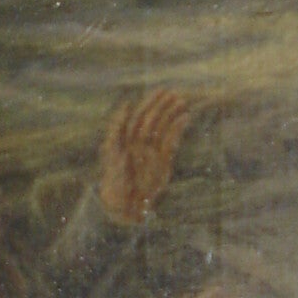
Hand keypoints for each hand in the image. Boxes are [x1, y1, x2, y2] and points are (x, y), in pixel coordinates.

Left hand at [98, 88, 191, 222]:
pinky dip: (177, 129)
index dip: (146, 104)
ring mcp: (150, 150)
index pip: (137, 116)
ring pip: (161, 127)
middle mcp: (138, 142)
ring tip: (181, 100)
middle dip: (160, 105)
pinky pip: (171, 140)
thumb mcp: (113, 153)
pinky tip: (185, 117)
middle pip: (150, 119)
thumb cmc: (114, 180)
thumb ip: (118, 130)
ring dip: (170, 114)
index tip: (158, 92)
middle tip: (172, 92)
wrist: (125, 205)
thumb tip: (126, 106)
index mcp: (124, 139)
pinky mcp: (162, 160)